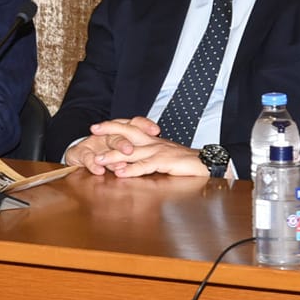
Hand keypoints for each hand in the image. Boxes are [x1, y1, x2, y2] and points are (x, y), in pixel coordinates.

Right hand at [66, 116, 156, 172]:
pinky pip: (86, 157)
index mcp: (121, 133)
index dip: (144, 125)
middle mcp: (108, 135)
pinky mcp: (80, 152)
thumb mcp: (122, 154)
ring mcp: (93, 143)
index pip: (134, 124)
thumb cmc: (104, 155)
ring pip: (102, 147)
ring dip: (111, 155)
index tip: (156, 130)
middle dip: (124, 143)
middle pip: (118, 136)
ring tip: (118, 165)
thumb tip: (159, 160)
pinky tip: (98, 170)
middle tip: (130, 150)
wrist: (78, 157)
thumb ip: (139, 154)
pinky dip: (93, 164)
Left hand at [83, 117, 205, 176]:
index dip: (113, 126)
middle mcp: (153, 142)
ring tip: (98, 160)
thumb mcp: (163, 155)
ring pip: (132, 151)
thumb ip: (146, 157)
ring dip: (113, 156)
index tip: (95, 127)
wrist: (207, 163)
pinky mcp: (165, 162)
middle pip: (128, 132)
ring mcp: (158, 151)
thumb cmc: (184, 162)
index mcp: (152, 139)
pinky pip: (145, 166)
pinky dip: (132, 170)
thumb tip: (126, 164)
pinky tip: (120, 173)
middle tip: (92, 131)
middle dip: (109, 130)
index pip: (130, 128)